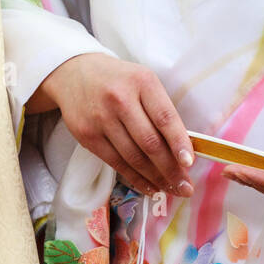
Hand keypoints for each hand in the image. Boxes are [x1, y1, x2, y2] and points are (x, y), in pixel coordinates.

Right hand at [31, 52, 194, 197]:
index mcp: (142, 82)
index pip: (164, 117)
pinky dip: (135, 178)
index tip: (189, 163)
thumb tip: (182, 149)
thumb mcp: (143, 82)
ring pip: (133, 157)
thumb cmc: (118, 80)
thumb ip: (160, 109)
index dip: (179, 142)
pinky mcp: (87, 136)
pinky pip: (116, 163)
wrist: (74, 74)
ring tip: (172, 190)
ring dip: (155, 178)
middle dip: (171, 169)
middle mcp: (120, 99)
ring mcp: (101, 119)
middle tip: (186, 188)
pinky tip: (150, 187)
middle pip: (149, 142)